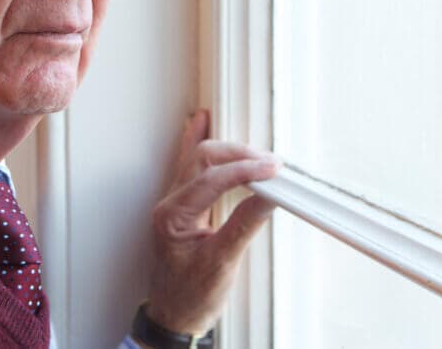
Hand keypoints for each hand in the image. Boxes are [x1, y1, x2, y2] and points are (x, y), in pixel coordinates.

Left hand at [144, 109, 278, 334]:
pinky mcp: (184, 207)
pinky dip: (198, 144)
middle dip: (238, 155)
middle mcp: (169, 204)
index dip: (245, 171)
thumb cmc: (189, 297)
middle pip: (202, 159)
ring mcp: (174, 204)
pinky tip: (200, 124)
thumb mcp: (221, 264)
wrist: (174, 317)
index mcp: (172, 217)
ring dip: (226, 149)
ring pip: (196, 159)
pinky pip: (191, 168)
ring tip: (253, 147)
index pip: (211, 180)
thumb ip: (244, 225)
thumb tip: (269, 196)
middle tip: (270, 163)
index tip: (272, 170)